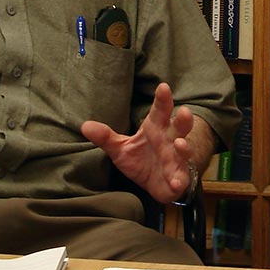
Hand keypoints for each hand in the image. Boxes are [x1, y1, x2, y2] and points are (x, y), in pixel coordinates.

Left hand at [81, 82, 194, 203]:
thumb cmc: (141, 160)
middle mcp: (170, 140)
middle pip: (179, 126)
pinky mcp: (179, 178)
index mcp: (156, 128)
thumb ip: (106, 137)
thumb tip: (85, 126)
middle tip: (183, 111)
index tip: (163, 87)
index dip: (163, 99)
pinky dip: (180, 180)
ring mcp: (177, 159)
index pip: (160, 110)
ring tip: (179, 143)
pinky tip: (177, 183)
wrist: (157, 183)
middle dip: (183, 119)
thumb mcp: (121, 148)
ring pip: (185, 150)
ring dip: (184, 147)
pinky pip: (182, 178)